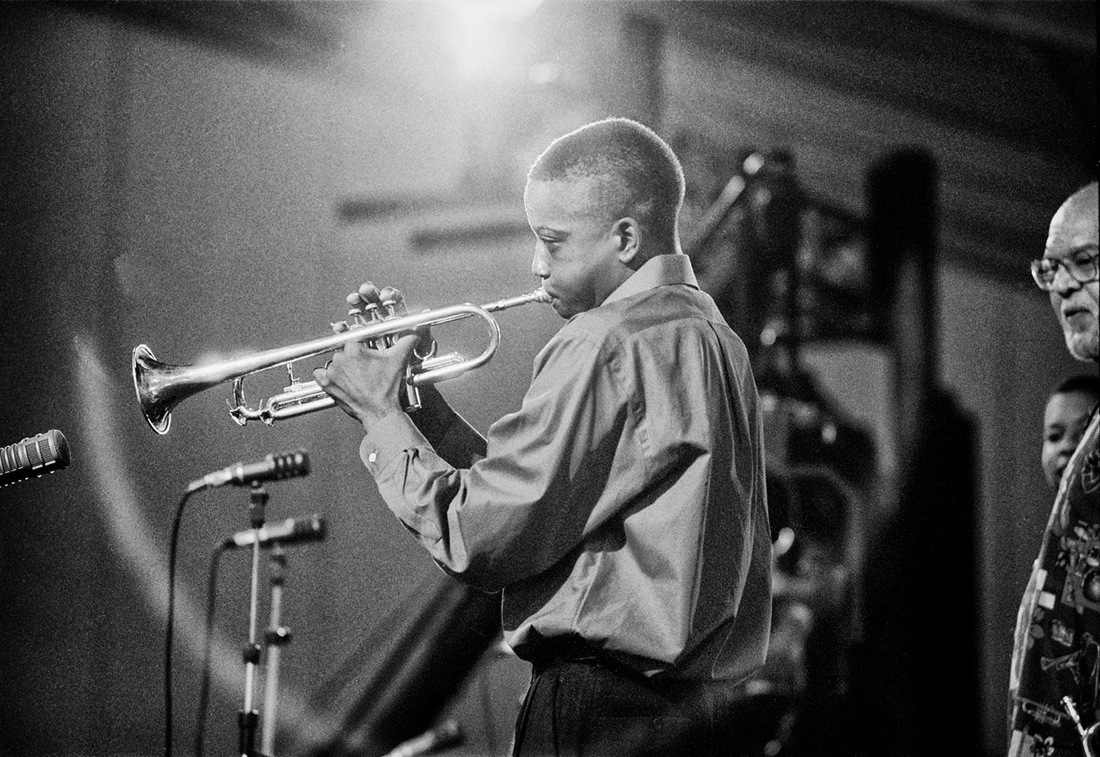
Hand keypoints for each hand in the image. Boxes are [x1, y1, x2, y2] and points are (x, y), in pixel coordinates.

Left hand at [313, 282, 418, 430]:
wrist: (380, 412)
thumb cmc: (388, 387)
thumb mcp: (399, 360)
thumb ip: (407, 340)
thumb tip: (416, 330)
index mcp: (354, 348)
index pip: (355, 341)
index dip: (362, 349)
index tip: (366, 357)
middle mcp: (340, 357)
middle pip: (344, 351)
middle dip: (354, 359)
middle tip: (365, 370)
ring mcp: (331, 371)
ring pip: (334, 362)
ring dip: (342, 367)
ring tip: (356, 378)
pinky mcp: (326, 384)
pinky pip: (320, 373)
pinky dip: (326, 375)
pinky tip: (340, 380)